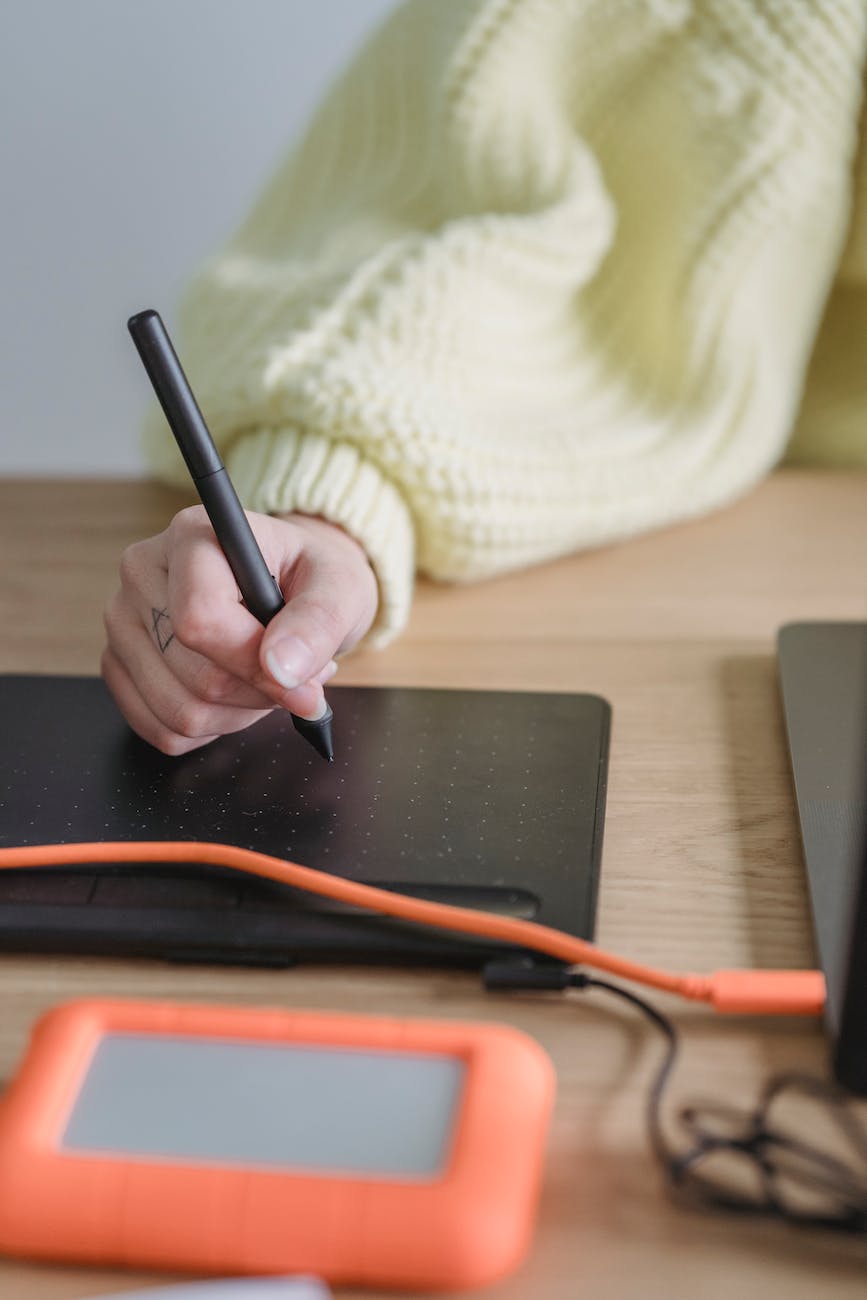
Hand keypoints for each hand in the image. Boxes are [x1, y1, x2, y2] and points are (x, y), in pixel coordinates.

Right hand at [102, 507, 377, 754]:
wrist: (291, 581)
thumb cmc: (311, 577)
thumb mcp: (339, 587)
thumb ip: (318, 623)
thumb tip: (282, 669)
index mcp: (192, 536)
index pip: (200, 620)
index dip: (253, 665)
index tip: (303, 684)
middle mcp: (143, 573)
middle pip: (195, 676)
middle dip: (259, 692)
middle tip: (294, 672)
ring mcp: (122, 621)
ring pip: (177, 712)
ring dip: (238, 714)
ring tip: (267, 678)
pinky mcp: (118, 663)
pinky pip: (161, 730)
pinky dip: (211, 727)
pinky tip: (235, 694)